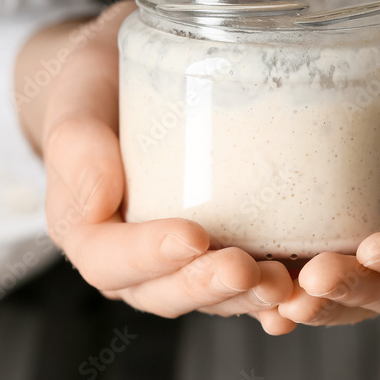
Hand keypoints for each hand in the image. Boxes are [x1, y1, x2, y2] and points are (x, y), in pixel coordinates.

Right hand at [15, 0, 296, 334]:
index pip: (108, 261)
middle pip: (163, 292)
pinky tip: (302, 290)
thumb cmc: (98, 89)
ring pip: (208, 298)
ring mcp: (178, 264)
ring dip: (245, 297)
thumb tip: (100, 199)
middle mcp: (132, 260)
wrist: (127, 81)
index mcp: (87, 231)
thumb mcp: (77, 98)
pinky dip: (271, 294)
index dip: (147, 256)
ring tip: (282, 282)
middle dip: (206, 285)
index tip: (191, 235)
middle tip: (243, 267)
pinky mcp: (218, 253)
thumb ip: (77, 143)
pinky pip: (242, 286)